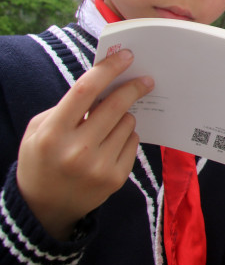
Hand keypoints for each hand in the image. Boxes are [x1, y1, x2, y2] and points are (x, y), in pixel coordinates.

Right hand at [17, 49, 151, 239]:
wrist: (43, 207)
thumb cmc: (41, 159)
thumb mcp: (39, 130)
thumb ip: (68, 107)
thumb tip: (106, 83)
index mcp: (53, 133)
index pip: (86, 91)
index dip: (108, 70)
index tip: (126, 57)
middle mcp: (77, 150)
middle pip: (115, 105)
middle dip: (133, 88)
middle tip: (145, 80)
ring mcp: (99, 166)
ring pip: (128, 123)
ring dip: (124, 118)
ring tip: (107, 127)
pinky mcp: (116, 178)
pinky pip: (133, 142)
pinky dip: (126, 137)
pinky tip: (111, 145)